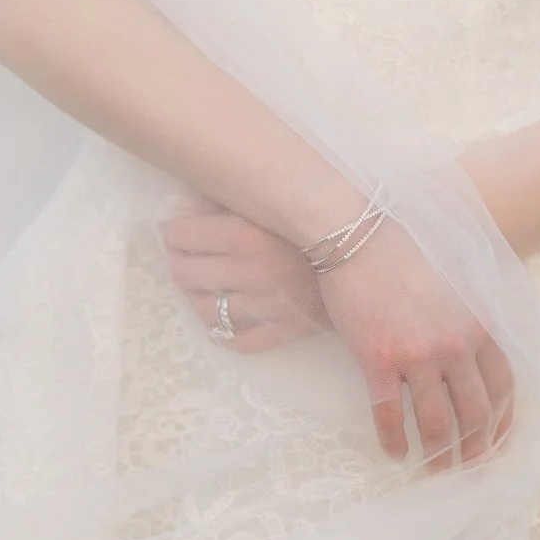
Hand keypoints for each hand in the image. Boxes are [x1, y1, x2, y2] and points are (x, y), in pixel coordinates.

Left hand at [162, 203, 327, 351]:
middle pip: (186, 273)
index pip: (182, 235)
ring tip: (199, 284)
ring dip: (194, 295)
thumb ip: (226, 198)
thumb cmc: (313, 217)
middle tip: (181, 254)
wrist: (368, 250)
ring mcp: (267, 307)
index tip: (172, 228)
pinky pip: (237, 341)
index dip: (171, 230)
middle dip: (178, 260)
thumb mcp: (267, 198)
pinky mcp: (284, 330)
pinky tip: (222, 314)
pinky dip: (223, 330)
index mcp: (246, 235)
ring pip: (205, 310)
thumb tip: (180, 203)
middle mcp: (252, 273)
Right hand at [314, 217, 515, 473]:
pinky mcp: (377, 359)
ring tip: (435, 474)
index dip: (504, 423)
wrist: (356, 228)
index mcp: (479, 323)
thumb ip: (473, 309)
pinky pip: (390, 415)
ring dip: (439, 458)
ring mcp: (416, 355)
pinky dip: (394, 442)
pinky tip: (394, 455)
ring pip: (437, 423)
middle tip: (472, 474)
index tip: (500, 444)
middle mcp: (455, 344)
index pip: (504, 387)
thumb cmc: (404, 244)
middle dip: (476, 452)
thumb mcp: (457, 271)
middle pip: (476, 414)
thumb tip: (480, 340)